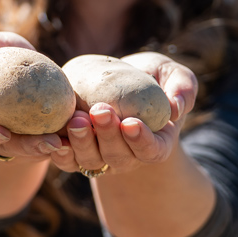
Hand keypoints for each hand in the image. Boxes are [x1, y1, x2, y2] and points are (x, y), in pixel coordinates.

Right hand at [0, 31, 65, 161]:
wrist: (16, 71)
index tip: (2, 134)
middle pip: (2, 145)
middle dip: (26, 148)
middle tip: (50, 142)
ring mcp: (3, 142)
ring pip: (24, 151)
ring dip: (47, 150)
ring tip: (67, 143)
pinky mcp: (25, 144)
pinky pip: (40, 147)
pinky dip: (59, 144)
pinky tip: (76, 139)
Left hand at [48, 52, 197, 175]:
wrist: (120, 83)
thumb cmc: (153, 78)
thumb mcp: (174, 76)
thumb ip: (183, 88)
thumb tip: (177, 107)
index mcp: (157, 142)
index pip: (152, 150)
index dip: (141, 141)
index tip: (131, 123)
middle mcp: (129, 156)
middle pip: (118, 156)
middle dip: (108, 135)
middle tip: (99, 110)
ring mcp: (102, 157)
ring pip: (91, 160)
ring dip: (82, 143)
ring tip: (76, 119)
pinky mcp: (77, 152)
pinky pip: (67, 160)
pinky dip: (59, 152)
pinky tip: (53, 136)